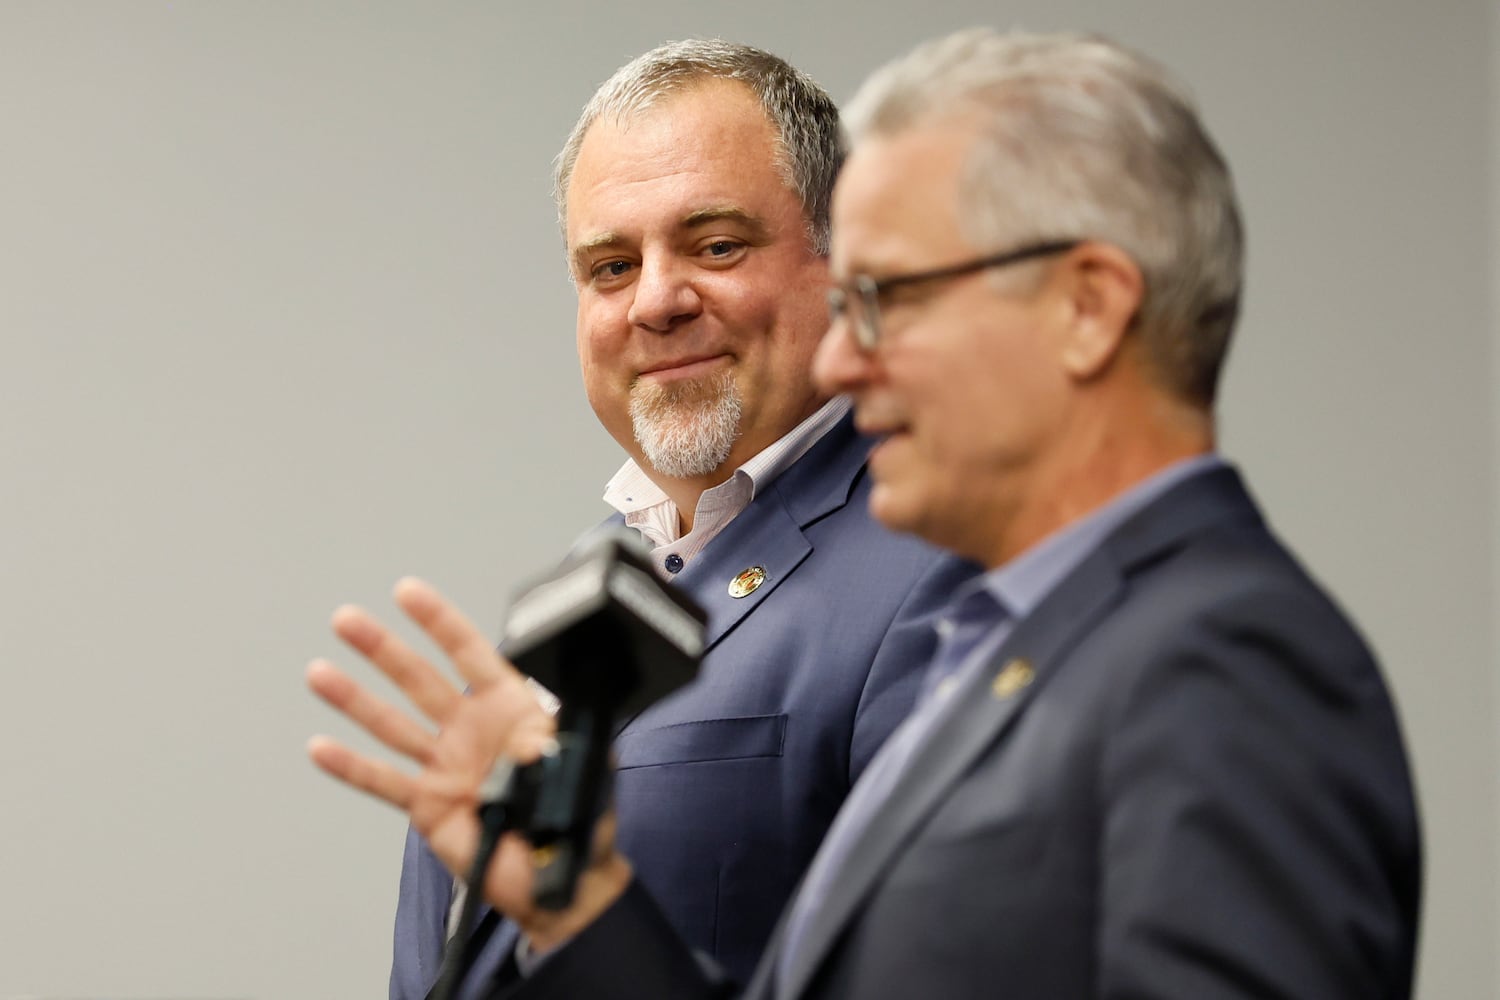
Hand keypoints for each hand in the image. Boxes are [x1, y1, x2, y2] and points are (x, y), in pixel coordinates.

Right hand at [306, 577, 630, 946]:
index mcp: (510, 709)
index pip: (470, 654)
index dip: (440, 622)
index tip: (409, 593)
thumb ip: (554, 746)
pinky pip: (384, 782)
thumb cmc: (579, 817)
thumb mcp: (580, 766)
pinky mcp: (428, 805)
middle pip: (419, 680)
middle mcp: (471, 730)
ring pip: (393, 724)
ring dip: (355, 699)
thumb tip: (529, 742)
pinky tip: (321, 748)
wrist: (560, 877)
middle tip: (348, 620)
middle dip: (383, 649)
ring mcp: (446, 766)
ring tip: (320, 673)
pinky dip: (352, 767)